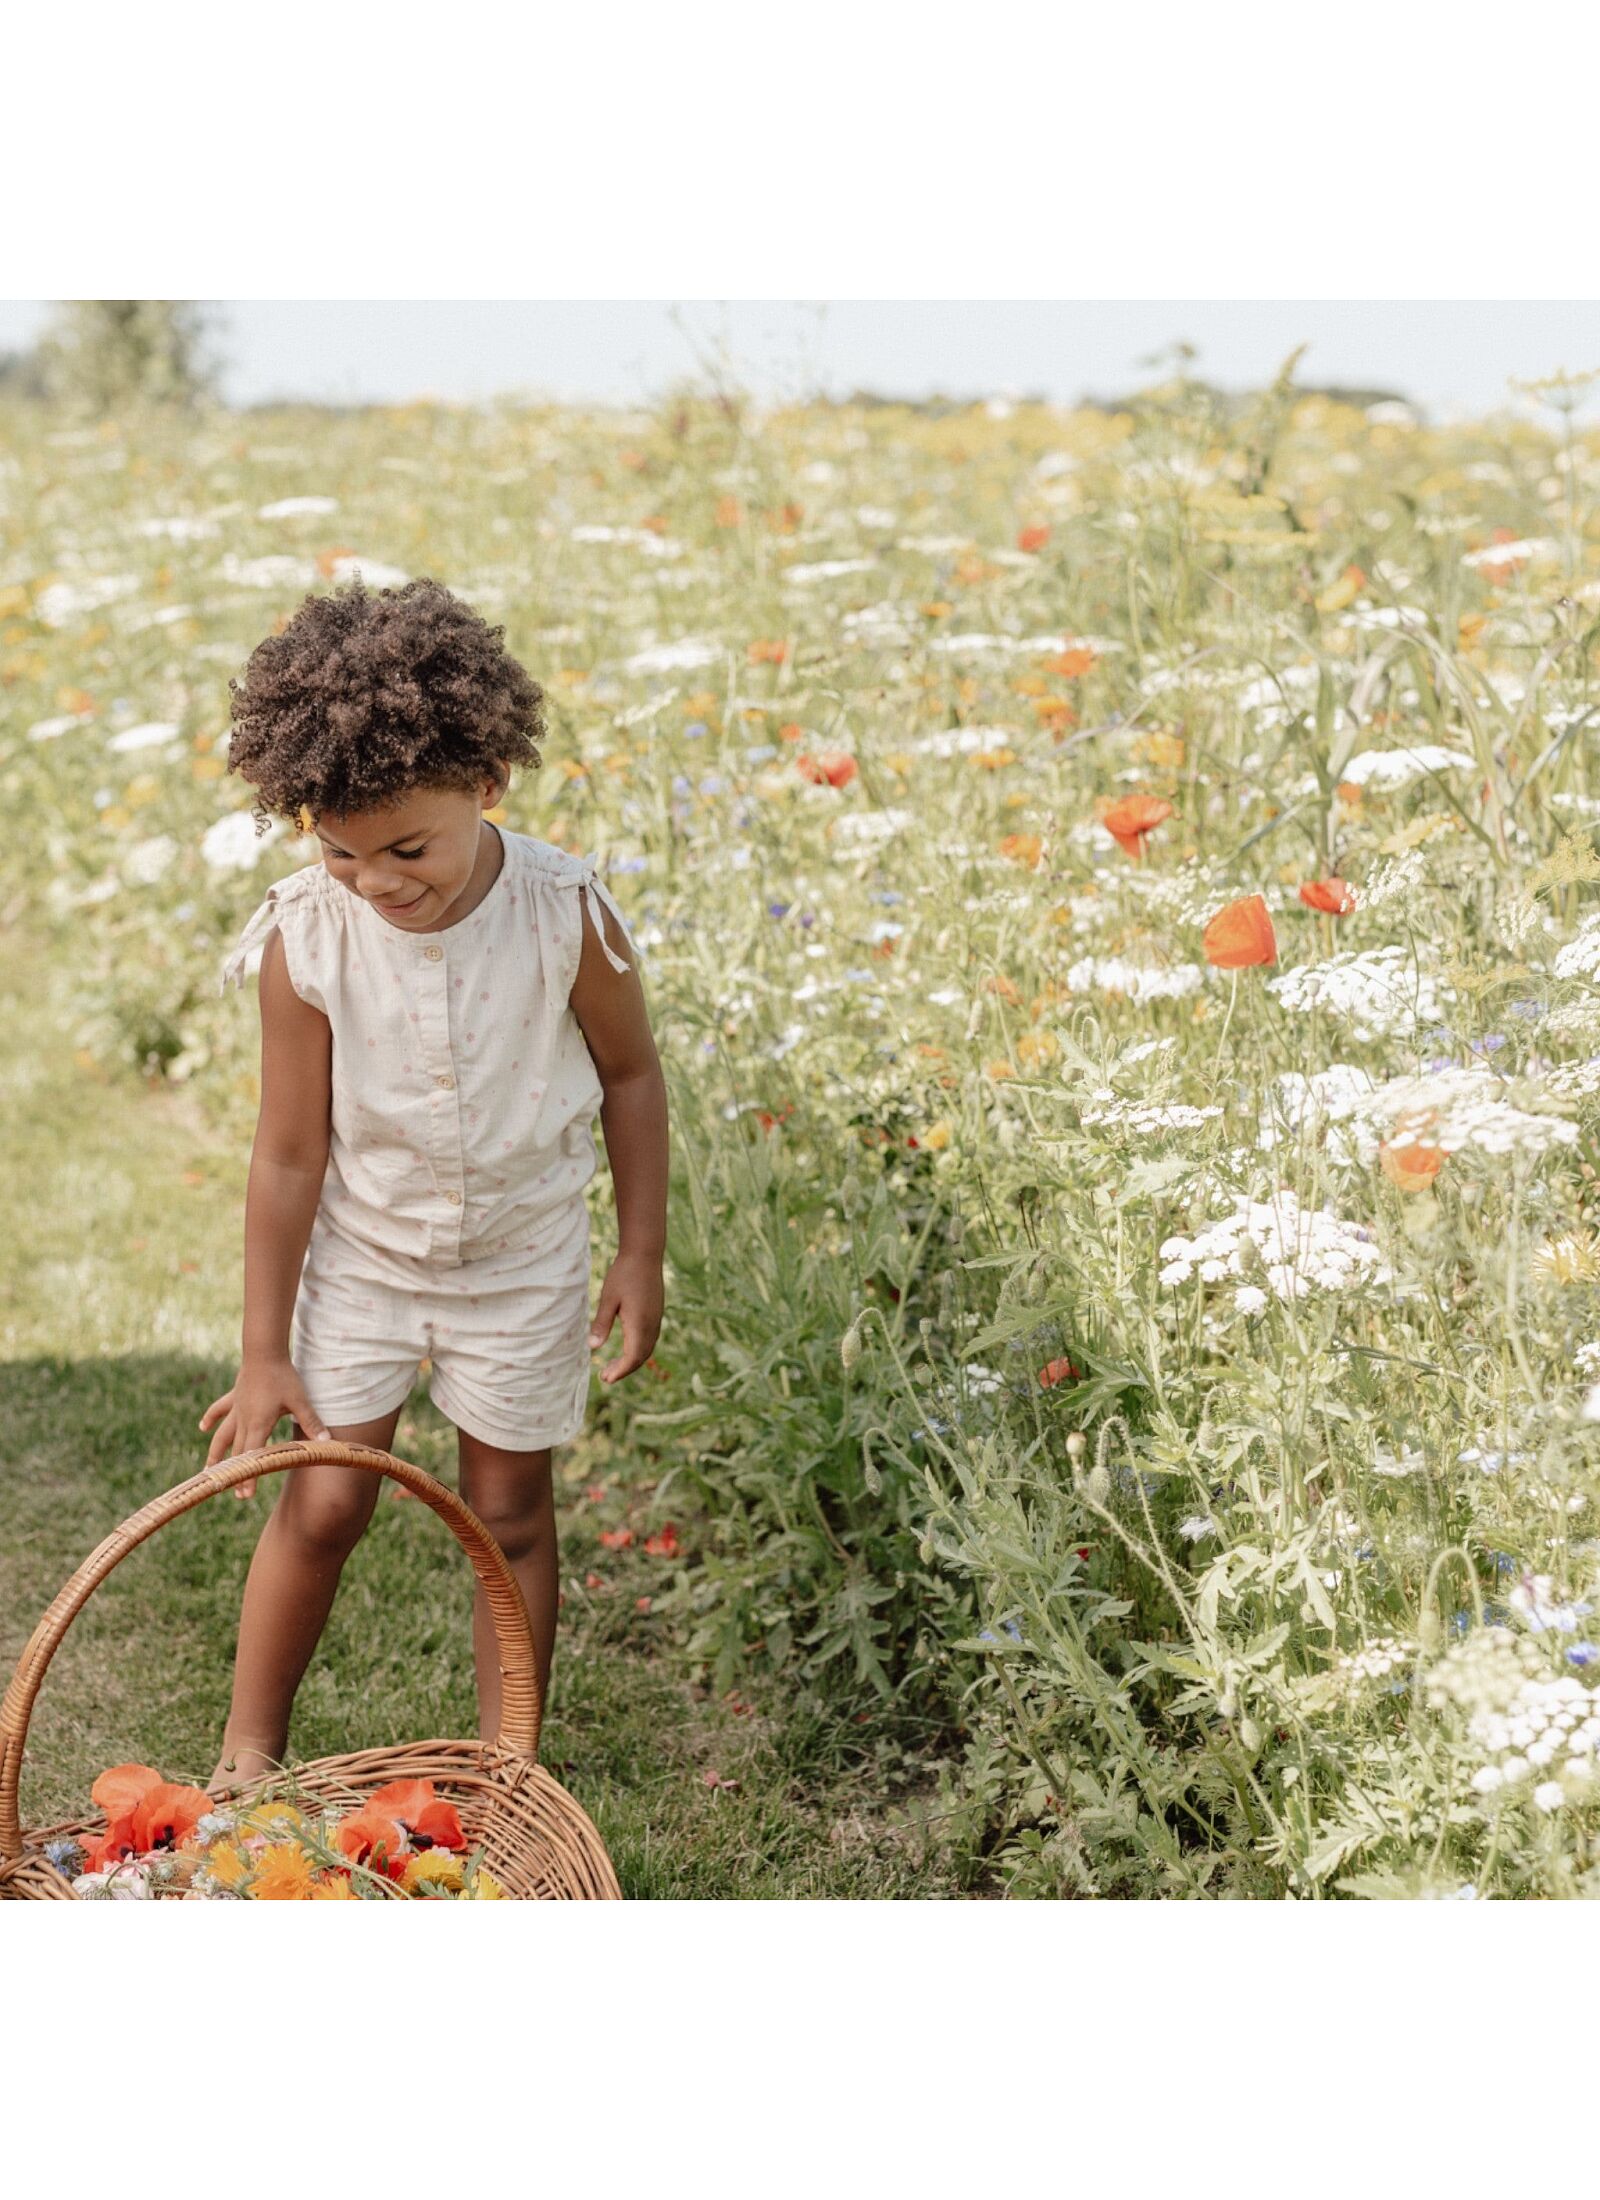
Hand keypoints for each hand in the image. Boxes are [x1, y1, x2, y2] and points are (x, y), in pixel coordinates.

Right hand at [198, 1355, 331, 1497]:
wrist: (264, 1351)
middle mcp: (243, 1420)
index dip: (250, 1476)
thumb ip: (312, 1422)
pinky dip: (211, 1418)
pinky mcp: (235, 1396)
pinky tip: (202, 1427)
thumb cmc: (283, 1376)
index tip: (245, 1494)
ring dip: (216, 1453)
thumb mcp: (300, 1401)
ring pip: (223, 1435)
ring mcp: (237, 1408)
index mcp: (258, 1424)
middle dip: (237, 1473)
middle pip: (237, 1452)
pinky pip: (219, 1409)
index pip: (253, 1457)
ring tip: (208, 1470)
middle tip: (235, 1494)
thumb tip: (328, 1442)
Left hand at [588, 1250, 662, 1384]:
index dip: (620, 1371)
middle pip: (641, 1357)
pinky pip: (649, 1339)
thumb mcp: (607, 1299)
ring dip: (631, 1360)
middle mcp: (651, 1325)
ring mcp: (656, 1319)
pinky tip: (626, 1347)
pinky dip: (638, 1350)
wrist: (645, 1254)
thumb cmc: (624, 1274)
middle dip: (624, 1370)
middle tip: (605, 1377)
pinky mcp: (656, 1313)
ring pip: (646, 1349)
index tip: (606, 1379)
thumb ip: (601, 1324)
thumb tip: (593, 1347)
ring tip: (613, 1366)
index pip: (632, 1357)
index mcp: (640, 1324)